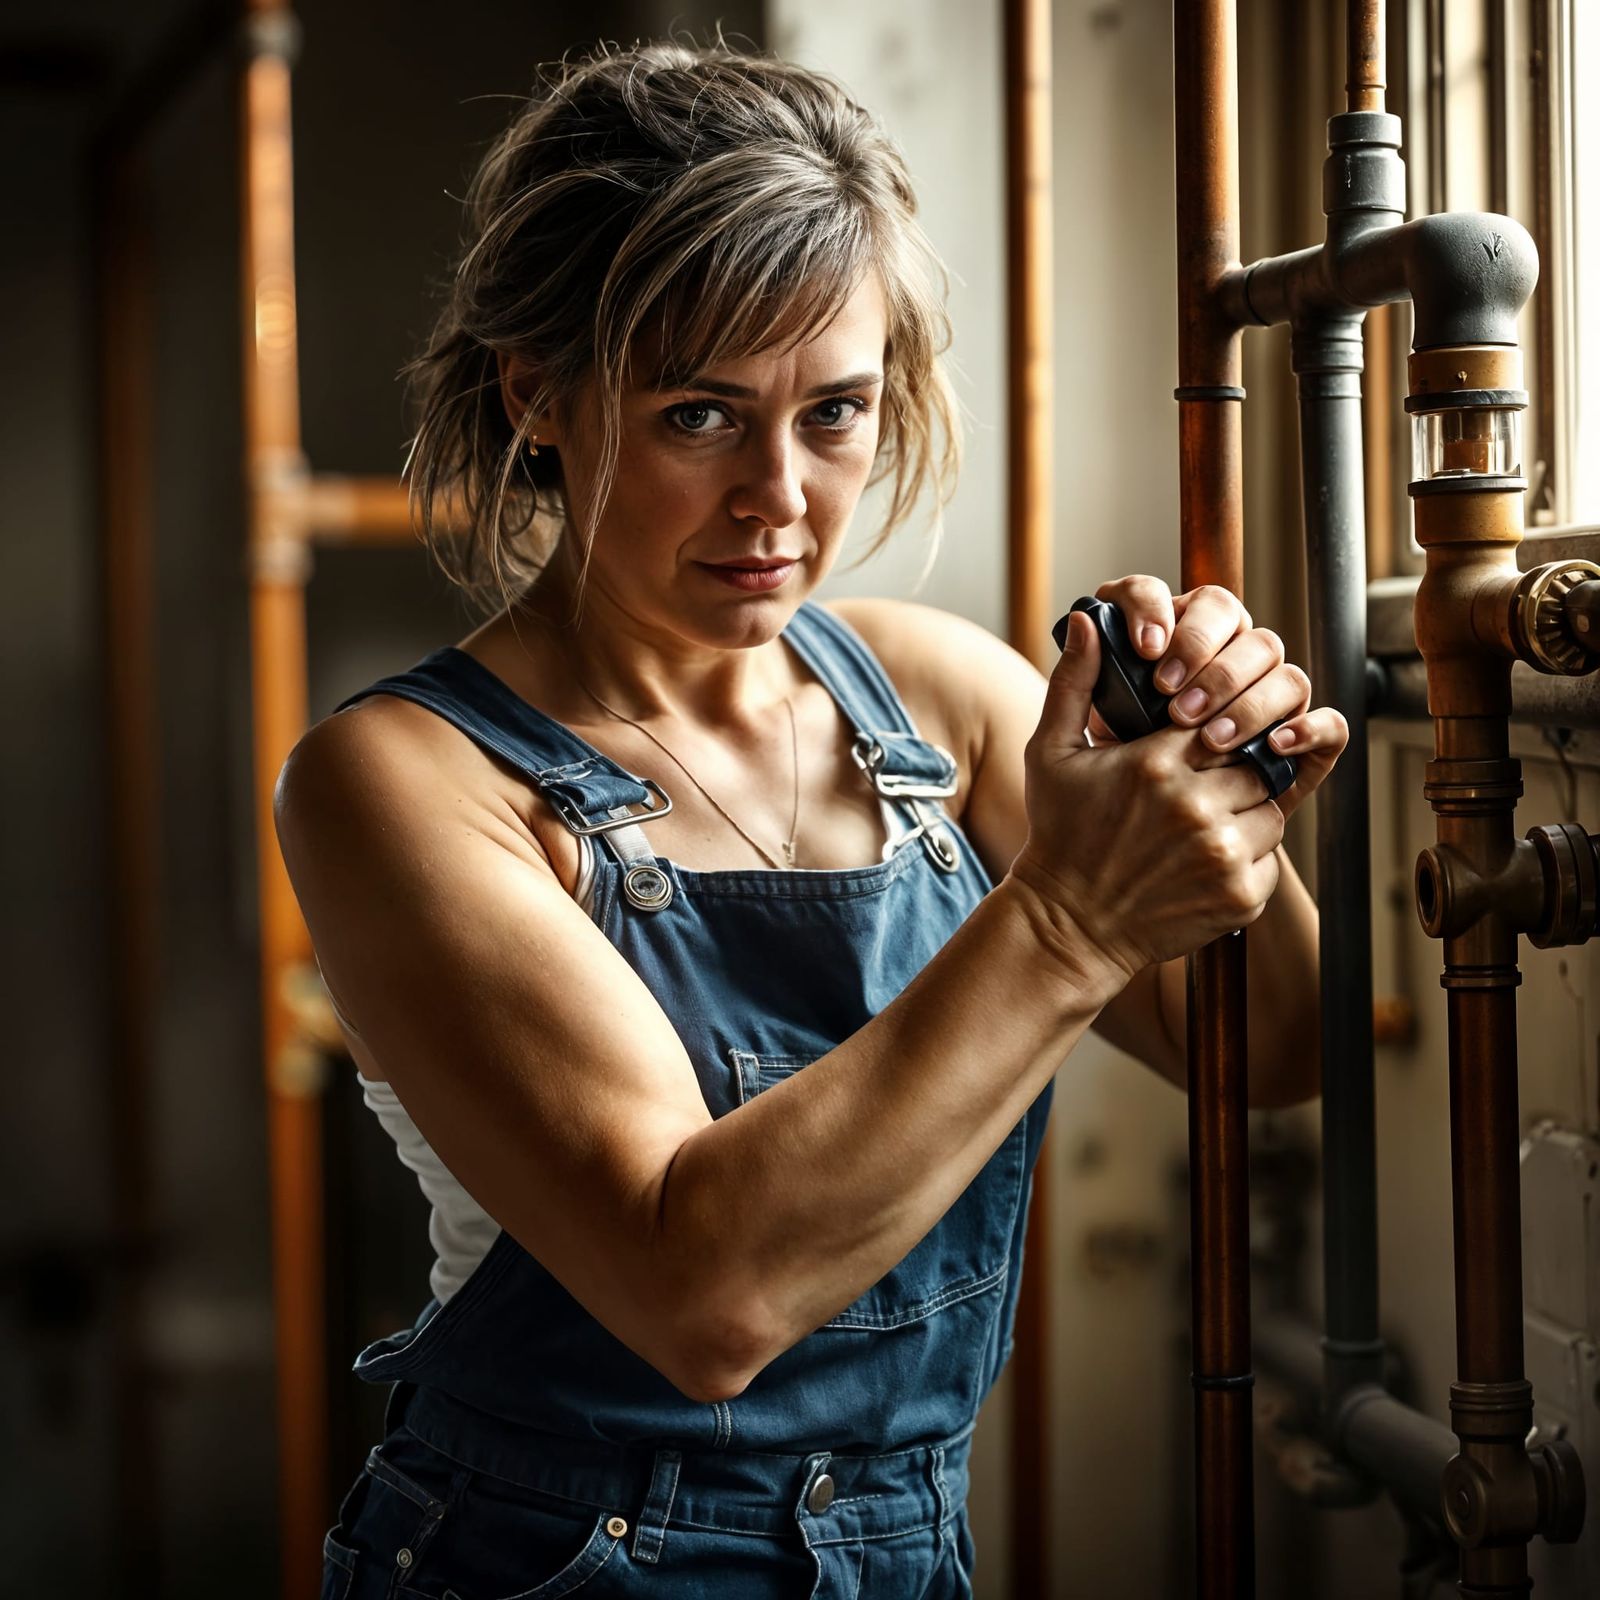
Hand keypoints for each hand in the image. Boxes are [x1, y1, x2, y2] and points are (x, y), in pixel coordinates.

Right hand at [1009, 576, 1345, 977]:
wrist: (1068, 924)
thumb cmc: (1060, 833)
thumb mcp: (1052, 753)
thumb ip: (1074, 682)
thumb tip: (1086, 620)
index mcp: (1155, 762)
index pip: (1221, 719)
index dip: (1213, 731)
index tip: (1197, 745)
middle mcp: (1194, 805)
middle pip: (1253, 762)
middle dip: (1231, 774)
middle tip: (1197, 792)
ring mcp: (1222, 851)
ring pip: (1269, 809)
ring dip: (1244, 815)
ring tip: (1198, 828)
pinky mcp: (1241, 893)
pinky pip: (1270, 858)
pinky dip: (1246, 858)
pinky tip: (1201, 864)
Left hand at [1087, 575, 1346, 823]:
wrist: (1120, 859)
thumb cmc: (1093, 797)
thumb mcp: (1064, 744)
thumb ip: (1073, 683)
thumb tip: (1082, 621)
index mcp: (1180, 648)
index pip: (1193, 604)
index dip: (1176, 616)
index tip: (1144, 649)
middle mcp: (1228, 667)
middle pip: (1244, 631)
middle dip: (1210, 661)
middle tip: (1174, 704)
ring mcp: (1265, 706)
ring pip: (1283, 672)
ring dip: (1249, 697)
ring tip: (1211, 736)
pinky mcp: (1295, 750)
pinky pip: (1328, 726)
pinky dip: (1311, 728)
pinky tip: (1274, 745)